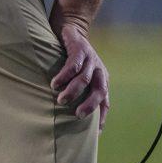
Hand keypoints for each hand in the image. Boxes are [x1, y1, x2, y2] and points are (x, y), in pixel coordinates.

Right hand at [49, 16, 109, 131]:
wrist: (71, 29)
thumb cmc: (72, 59)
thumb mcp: (79, 76)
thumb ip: (78, 93)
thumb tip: (68, 119)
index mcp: (100, 80)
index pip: (105, 101)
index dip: (101, 117)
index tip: (95, 133)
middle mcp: (98, 71)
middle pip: (100, 91)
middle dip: (90, 105)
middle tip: (78, 116)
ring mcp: (90, 59)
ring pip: (84, 78)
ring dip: (73, 91)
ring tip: (61, 100)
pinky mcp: (80, 49)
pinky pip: (74, 64)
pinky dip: (65, 75)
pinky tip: (55, 83)